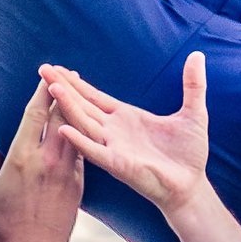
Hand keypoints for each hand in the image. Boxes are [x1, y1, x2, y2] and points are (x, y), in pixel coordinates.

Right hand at [0, 85, 81, 241]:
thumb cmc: (1, 225)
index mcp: (22, 157)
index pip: (36, 113)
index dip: (42, 89)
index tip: (47, 72)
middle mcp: (48, 160)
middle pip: (61, 114)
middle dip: (64, 91)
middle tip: (67, 73)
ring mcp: (67, 171)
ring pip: (77, 130)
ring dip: (78, 109)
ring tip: (80, 93)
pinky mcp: (80, 184)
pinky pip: (84, 151)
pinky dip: (84, 134)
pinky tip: (87, 125)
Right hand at [39, 54, 240, 241]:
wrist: (192, 186)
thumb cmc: (189, 154)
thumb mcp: (194, 113)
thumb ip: (192, 84)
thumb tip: (197, 56)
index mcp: (126, 118)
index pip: (95, 96)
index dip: (77, 83)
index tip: (58, 69)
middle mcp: (114, 131)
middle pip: (83, 105)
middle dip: (64, 88)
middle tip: (43, 70)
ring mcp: (114, 147)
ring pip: (85, 123)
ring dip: (69, 107)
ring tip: (52, 89)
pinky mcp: (119, 164)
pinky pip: (95, 151)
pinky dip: (80, 140)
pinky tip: (64, 129)